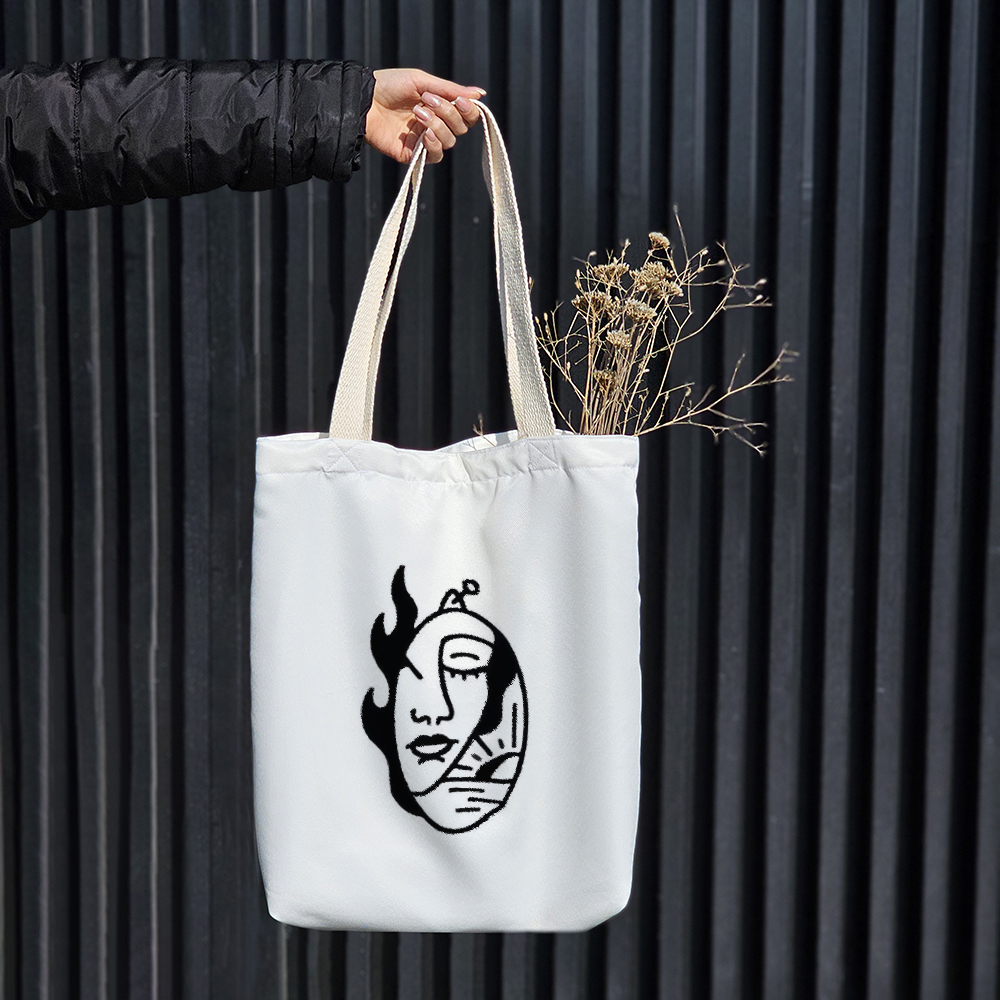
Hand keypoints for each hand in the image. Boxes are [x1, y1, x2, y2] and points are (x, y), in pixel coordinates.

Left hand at [366, 68, 483, 164]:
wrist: (364, 100)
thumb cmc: (390, 85)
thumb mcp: (422, 81)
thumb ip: (451, 90)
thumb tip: (481, 94)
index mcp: (440, 106)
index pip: (466, 115)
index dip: (469, 110)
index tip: (461, 101)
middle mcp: (435, 124)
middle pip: (460, 128)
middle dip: (448, 113)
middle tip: (428, 101)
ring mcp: (424, 140)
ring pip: (449, 141)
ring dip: (437, 125)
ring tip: (417, 112)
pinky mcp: (413, 154)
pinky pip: (435, 156)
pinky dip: (434, 145)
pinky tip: (424, 134)